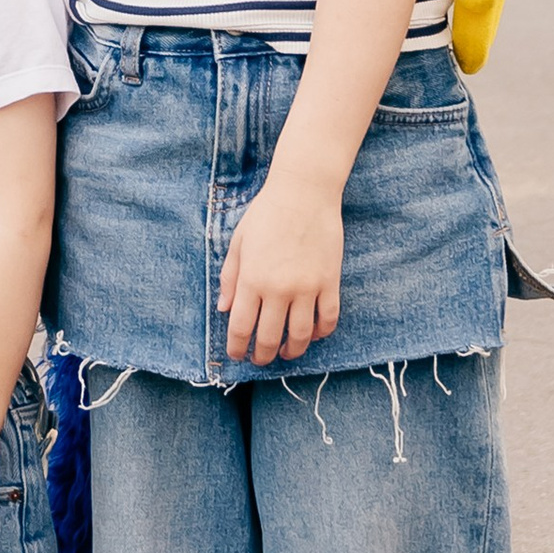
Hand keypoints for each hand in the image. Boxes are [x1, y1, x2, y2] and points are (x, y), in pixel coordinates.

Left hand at [219, 175, 342, 365]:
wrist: (303, 192)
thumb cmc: (266, 213)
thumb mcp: (239, 242)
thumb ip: (230, 278)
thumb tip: (224, 309)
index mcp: (252, 278)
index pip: (241, 327)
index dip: (237, 347)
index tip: (237, 354)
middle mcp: (279, 288)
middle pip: (269, 338)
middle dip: (261, 356)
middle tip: (259, 360)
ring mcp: (307, 287)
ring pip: (301, 336)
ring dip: (292, 351)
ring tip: (285, 352)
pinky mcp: (330, 282)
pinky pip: (327, 319)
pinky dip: (320, 333)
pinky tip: (312, 334)